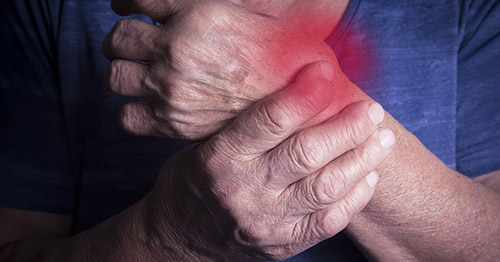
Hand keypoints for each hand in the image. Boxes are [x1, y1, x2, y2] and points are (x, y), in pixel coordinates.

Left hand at [103, 0, 363, 139]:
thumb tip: (171, 1)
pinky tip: (149, 104)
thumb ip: (206, 3)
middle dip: (121, 40)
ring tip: (139, 73)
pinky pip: (127, 117)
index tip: (128, 10)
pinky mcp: (174, 123)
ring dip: (122, 72)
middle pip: (116, 39)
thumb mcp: (253, 11)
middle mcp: (177, 50)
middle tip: (135, 44)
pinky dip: (132, 111)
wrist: (305, 106)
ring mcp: (171, 89)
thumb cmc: (286, 56)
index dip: (125, 4)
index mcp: (197, 14)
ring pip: (114, 76)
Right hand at [143, 62, 393, 260]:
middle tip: (371, 110)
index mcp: (221, 157)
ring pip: (326, 186)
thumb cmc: (195, 180)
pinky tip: (367, 175)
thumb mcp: (206, 143)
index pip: (269, 119)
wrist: (179, 238)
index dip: (306, 93)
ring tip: (381, 139)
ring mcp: (266, 222)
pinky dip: (355, 196)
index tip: (328, 73)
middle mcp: (244, 190)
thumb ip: (249, 123)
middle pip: (307, 152)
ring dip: (362, 158)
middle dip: (348, 126)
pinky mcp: (283, 244)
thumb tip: (302, 88)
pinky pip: (329, 221)